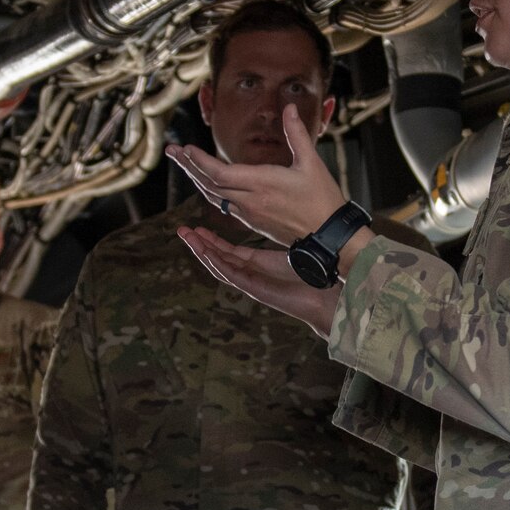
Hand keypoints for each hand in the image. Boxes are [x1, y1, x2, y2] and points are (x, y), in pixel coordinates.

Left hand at [165, 106, 344, 246]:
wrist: (329, 238)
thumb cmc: (323, 200)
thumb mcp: (312, 163)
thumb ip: (297, 134)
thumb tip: (288, 107)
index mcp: (262, 184)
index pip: (220, 173)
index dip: (199, 161)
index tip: (185, 148)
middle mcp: (250, 201)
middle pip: (210, 184)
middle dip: (189, 166)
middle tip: (171, 151)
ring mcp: (250, 214)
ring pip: (214, 196)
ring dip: (197, 179)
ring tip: (183, 163)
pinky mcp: (253, 222)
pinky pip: (224, 205)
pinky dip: (211, 191)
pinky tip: (206, 183)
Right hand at [176, 226, 338, 337]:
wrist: (327, 298)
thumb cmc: (316, 276)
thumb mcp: (297, 249)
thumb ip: (288, 236)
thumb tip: (290, 212)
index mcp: (258, 264)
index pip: (228, 251)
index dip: (212, 240)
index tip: (198, 227)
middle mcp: (251, 274)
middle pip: (217, 258)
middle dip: (199, 244)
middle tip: (182, 230)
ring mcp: (251, 283)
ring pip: (219, 266)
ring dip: (201, 252)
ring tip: (186, 237)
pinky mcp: (255, 289)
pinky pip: (231, 274)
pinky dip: (217, 263)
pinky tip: (205, 252)